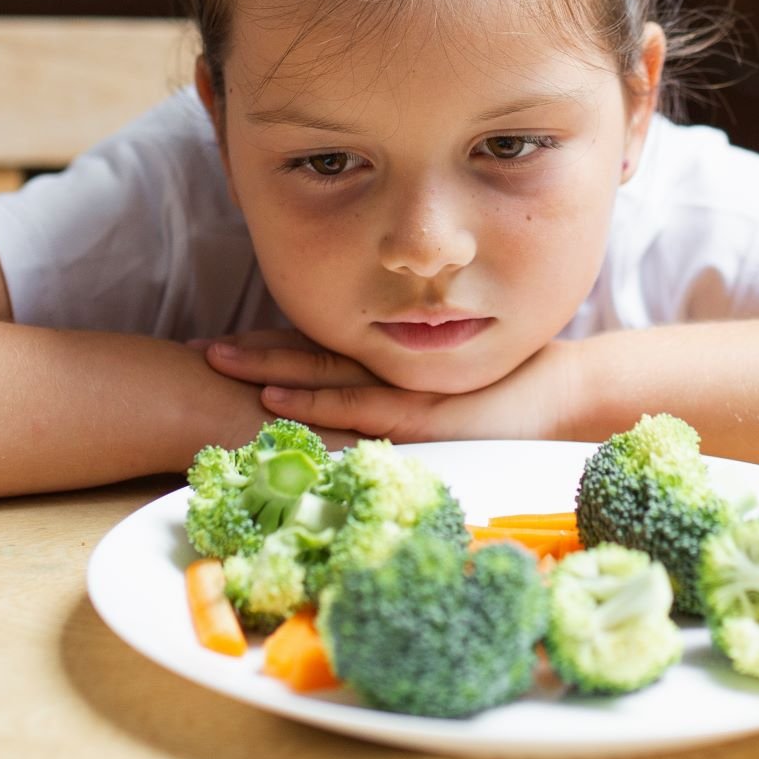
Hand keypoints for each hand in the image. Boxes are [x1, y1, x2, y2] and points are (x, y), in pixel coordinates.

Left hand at [196, 336, 591, 443]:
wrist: (565, 396)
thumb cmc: (506, 396)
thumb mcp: (444, 391)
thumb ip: (400, 393)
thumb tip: (348, 402)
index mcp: (391, 363)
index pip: (317, 351)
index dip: (268, 345)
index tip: (218, 344)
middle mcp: (390, 370)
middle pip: (307, 356)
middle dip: (249, 353)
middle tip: (194, 348)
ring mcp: (404, 390)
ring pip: (323, 375)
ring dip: (267, 370)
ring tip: (216, 363)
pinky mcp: (422, 414)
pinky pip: (357, 410)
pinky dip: (315, 406)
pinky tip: (276, 405)